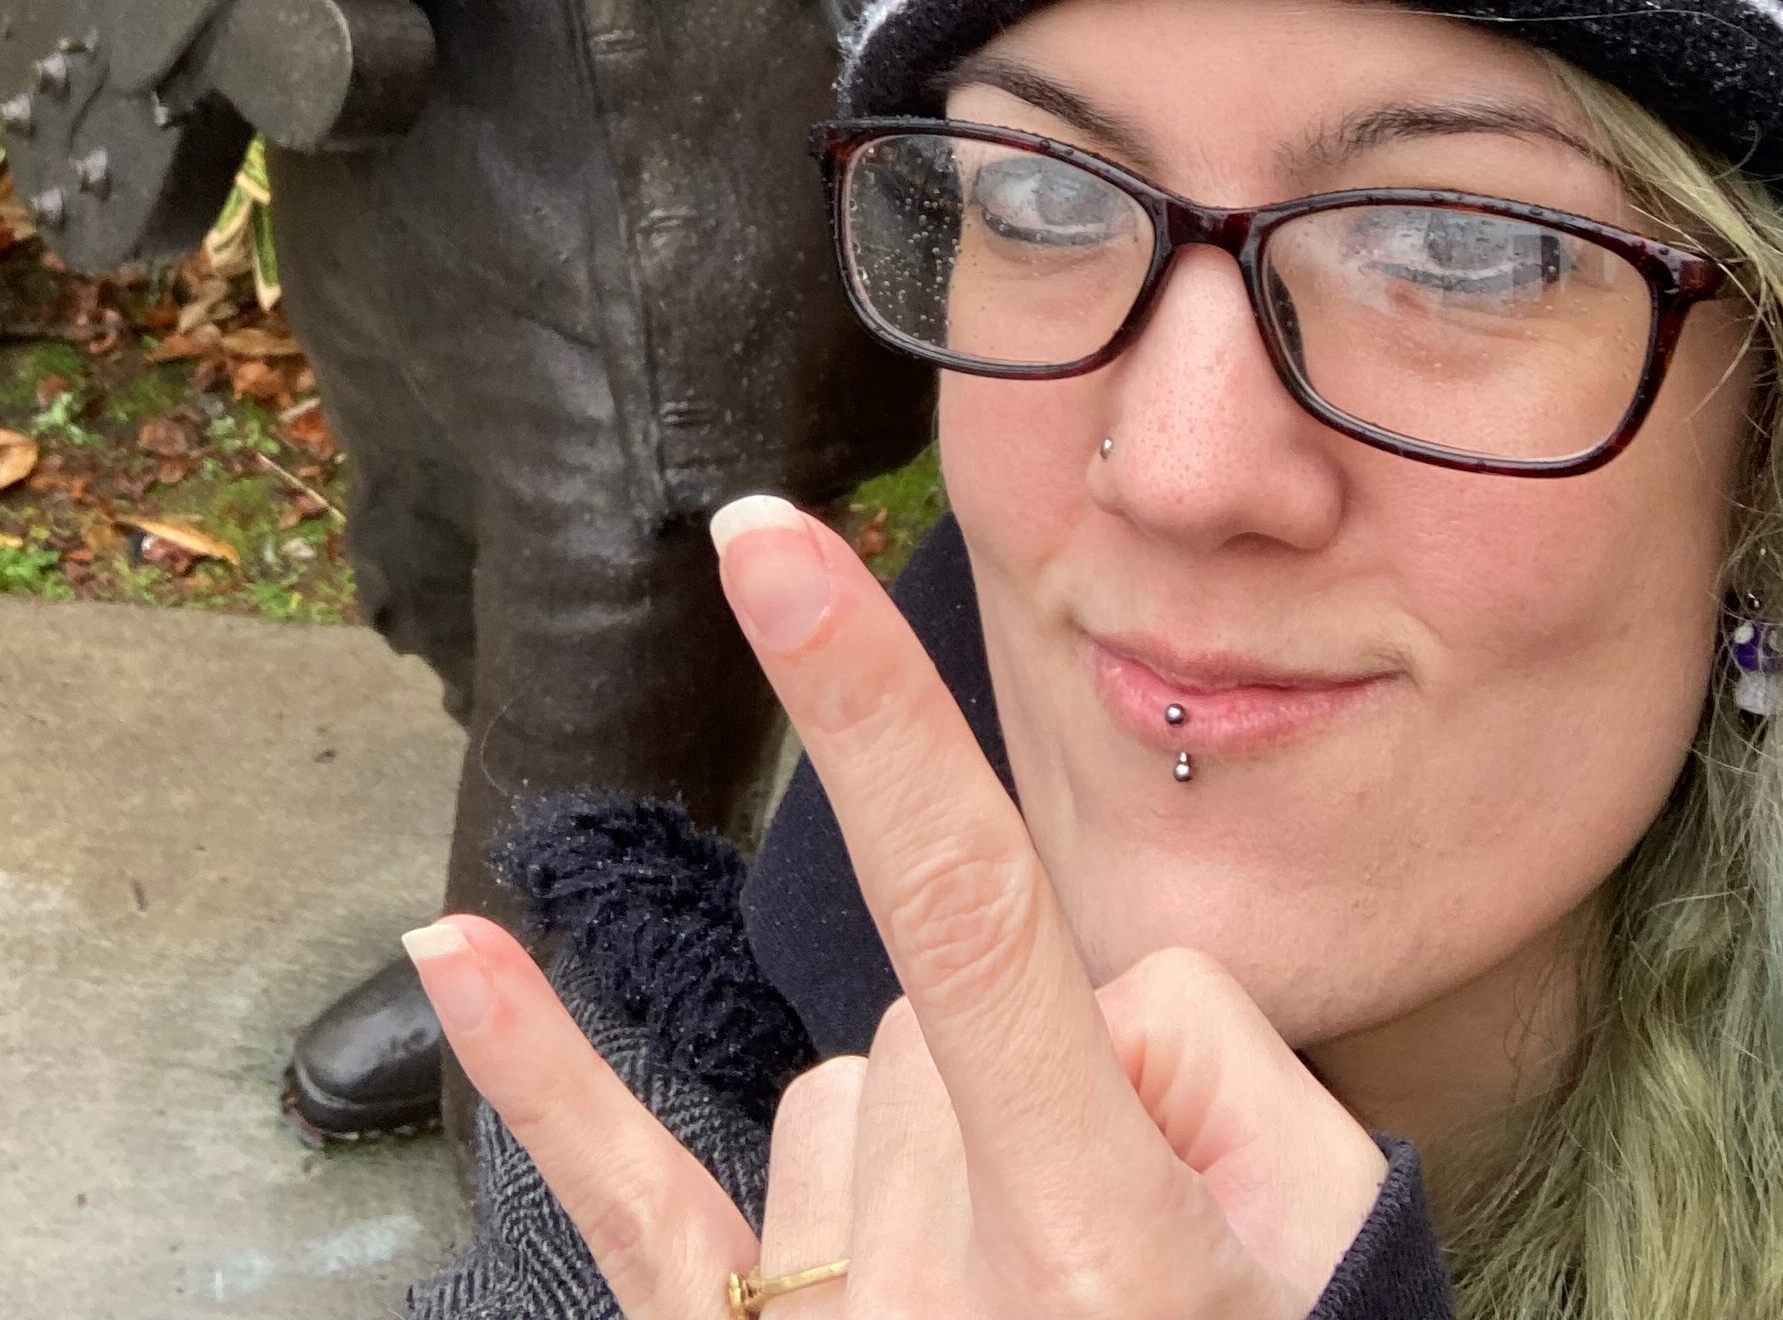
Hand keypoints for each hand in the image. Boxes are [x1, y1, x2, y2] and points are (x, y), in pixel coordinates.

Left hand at [404, 500, 1385, 1319]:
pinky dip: (541, 1064)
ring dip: (928, 1141)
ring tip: (1039, 1302)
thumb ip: (1207, 1059)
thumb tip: (1073, 994)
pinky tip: (454, 938)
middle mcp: (940, 1276)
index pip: (966, 899)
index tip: (769, 540)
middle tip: (1139, 1249)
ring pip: (839, 1088)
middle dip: (1033, 1071)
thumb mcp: (1327, 1243)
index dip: (869, 708)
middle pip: (935, 1007)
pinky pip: (636, 1197)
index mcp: (1100, 1232)